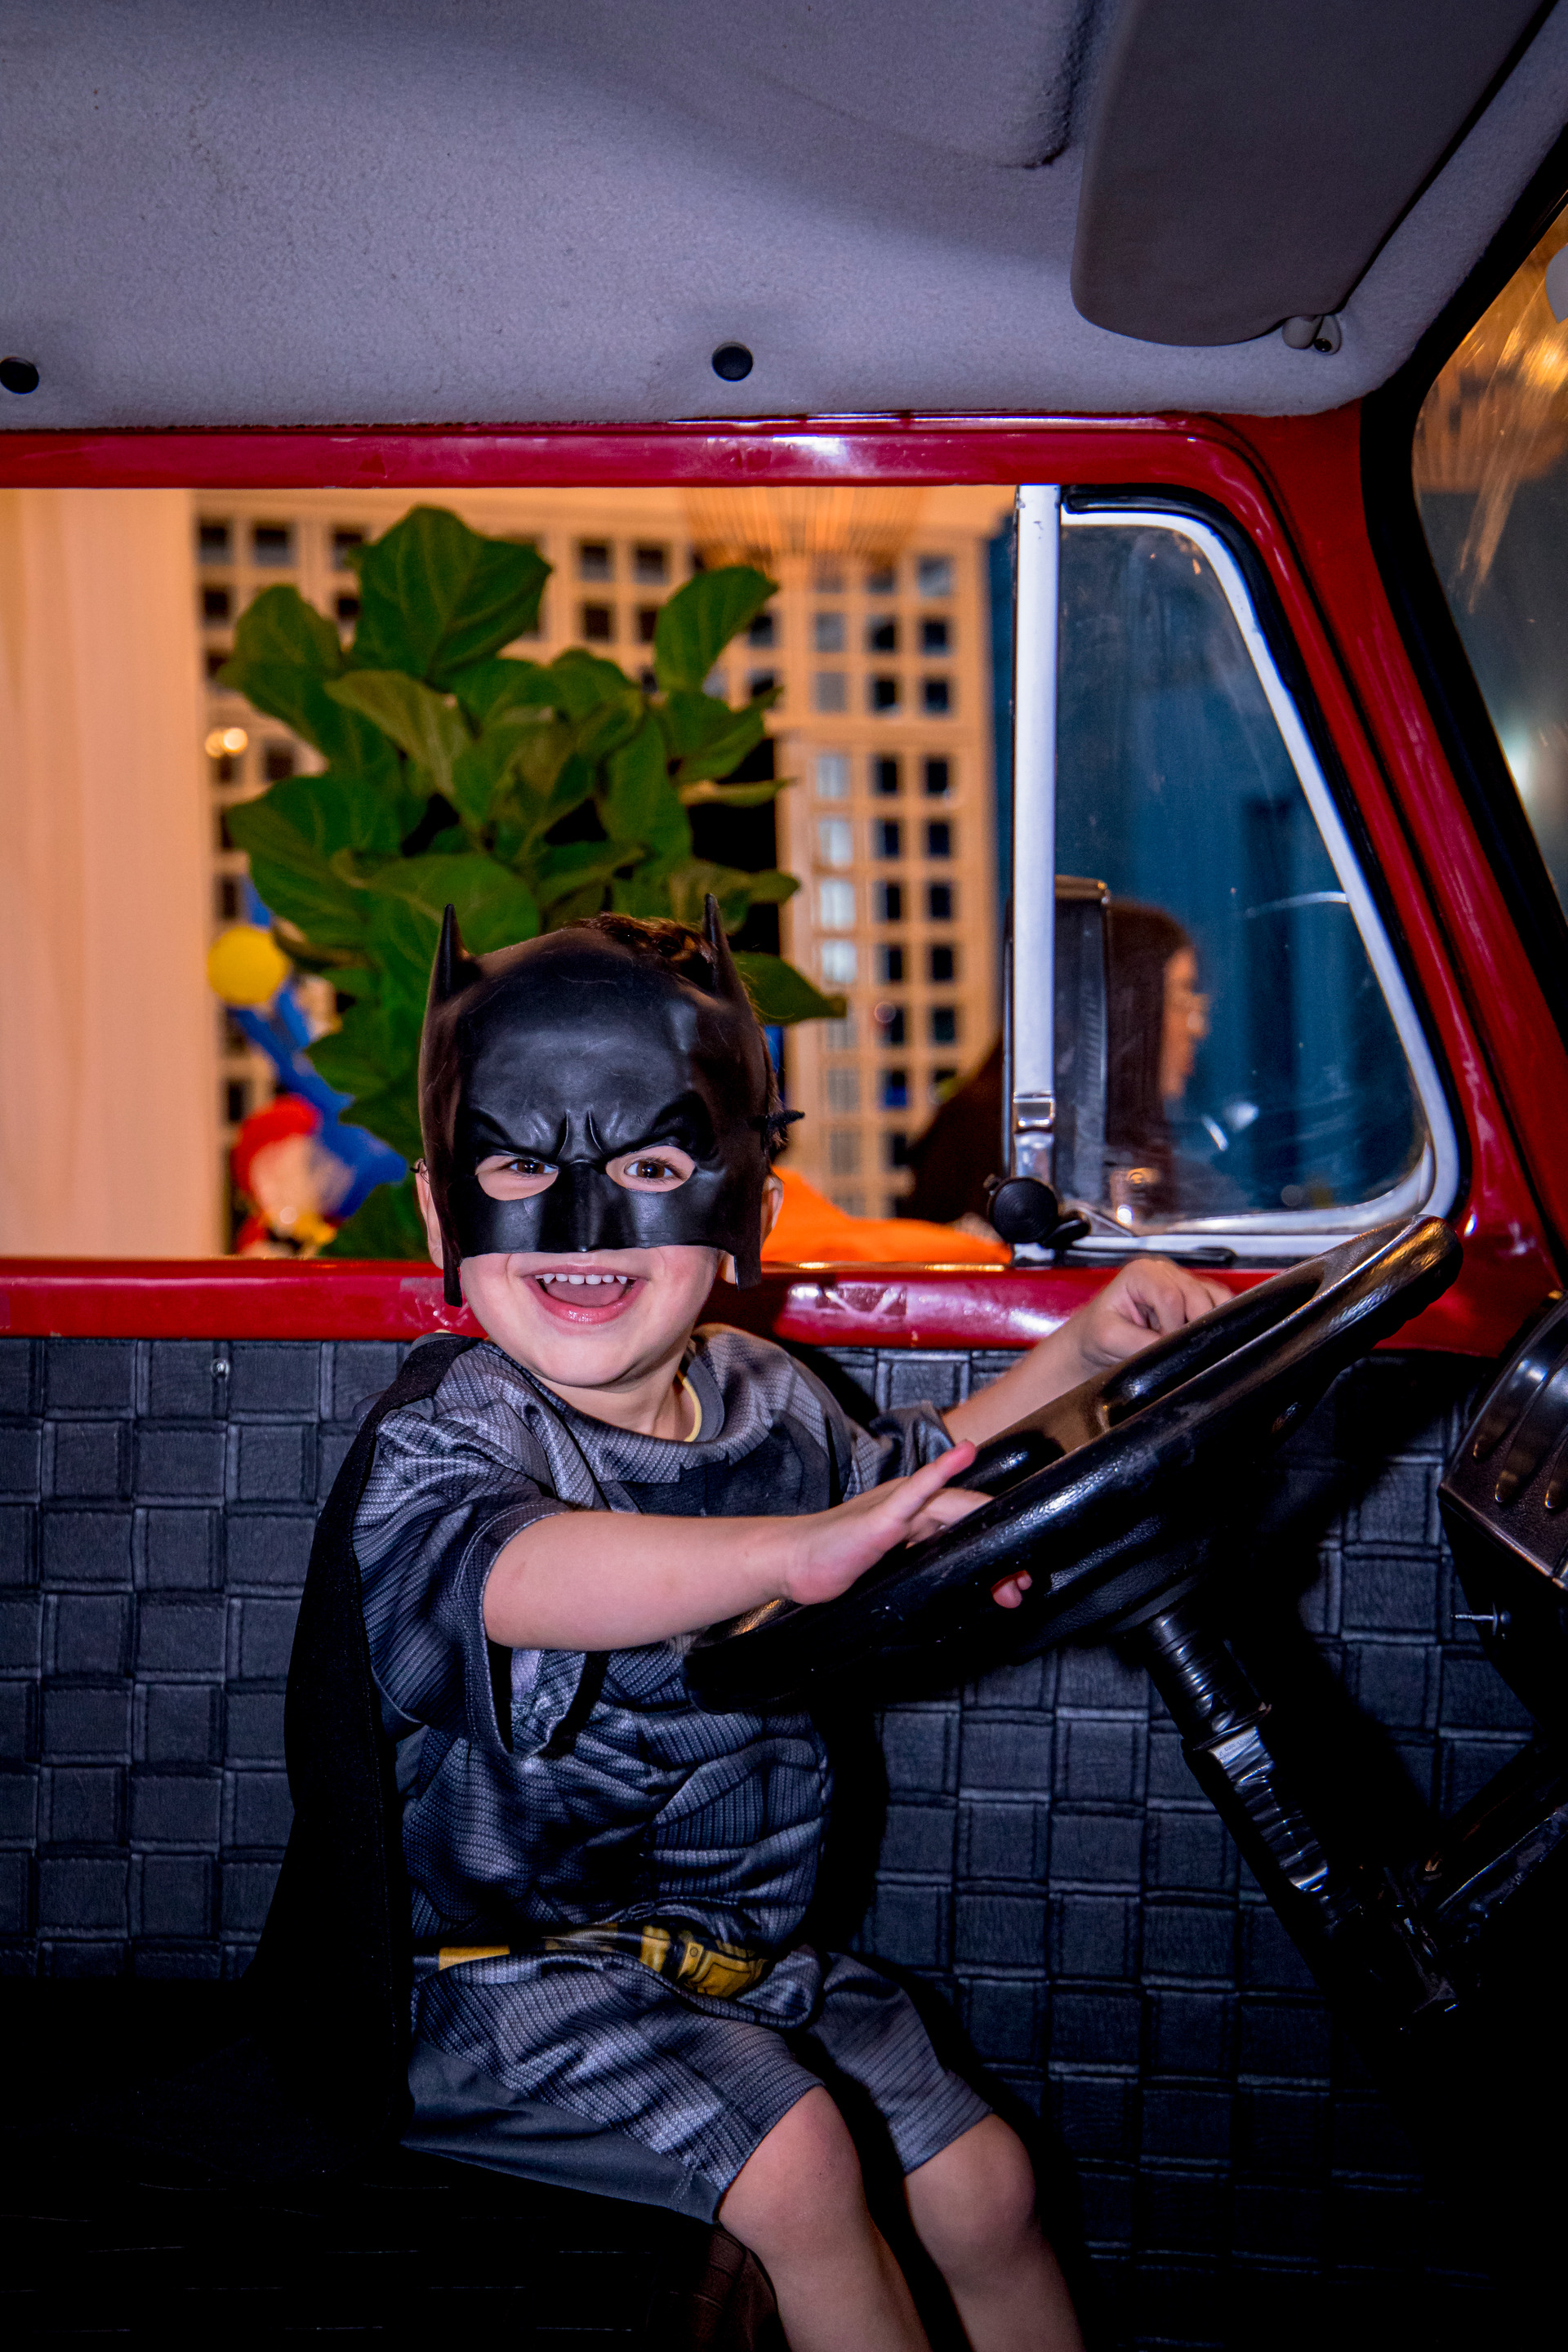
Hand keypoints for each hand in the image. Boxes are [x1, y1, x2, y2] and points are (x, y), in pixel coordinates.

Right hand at [784, 1444, 1027, 1613]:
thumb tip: (958, 1595)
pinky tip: (962, 1455)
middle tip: (1024, 1584)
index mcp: (917, 1519)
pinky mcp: (880, 1516)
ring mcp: (897, 1506)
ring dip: (985, 1527)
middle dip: (1001, 1551)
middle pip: (969, 1520)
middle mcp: (912, 1505)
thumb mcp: (892, 1575)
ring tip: (1014, 1561)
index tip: (1020, 1583)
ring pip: (953, 1508)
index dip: (998, 1552)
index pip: (967, 1528)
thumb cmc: (836, 1564)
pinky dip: (940, 1474)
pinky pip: (915, 1492)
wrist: (794, 1562)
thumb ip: (922, 1577)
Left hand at [1068, 1257, 1231, 1379]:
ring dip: (1206, 1323)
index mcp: (1141, 1273)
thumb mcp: (1110, 1339)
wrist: (1098, 1339)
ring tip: (1183, 1341)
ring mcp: (1182, 1281)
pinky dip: (1216, 1322)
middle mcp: (1164, 1271)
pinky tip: (1196, 1336)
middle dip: (1191, 1326)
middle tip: (1175, 1347)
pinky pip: (1220, 1303)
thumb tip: (1171, 1349)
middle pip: (1197, 1295)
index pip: (1171, 1296)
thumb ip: (1141, 1342)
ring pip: (1214, 1298)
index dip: (1172, 1325)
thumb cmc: (1099, 1332)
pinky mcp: (1196, 1295)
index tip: (1162, 1343)